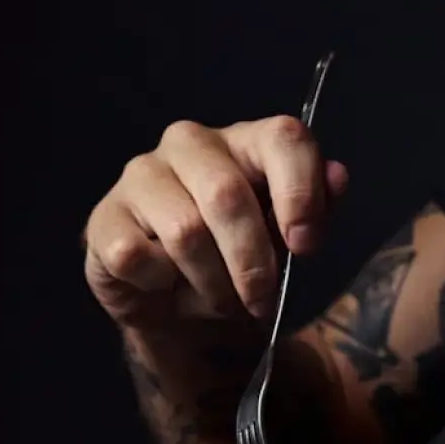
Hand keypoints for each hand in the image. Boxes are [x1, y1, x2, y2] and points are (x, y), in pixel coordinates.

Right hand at [84, 117, 348, 326]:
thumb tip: (339, 176)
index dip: (300, 194)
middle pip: (227, 196)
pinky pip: (137, 256)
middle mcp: (191, 144)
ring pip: (185, 233)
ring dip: (211, 284)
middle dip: (253, 263)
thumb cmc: (241, 260)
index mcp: (248, 141)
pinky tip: (166, 285)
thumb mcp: (287, 239)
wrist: (182, 305)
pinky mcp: (105, 217)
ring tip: (220, 299)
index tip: (305, 247)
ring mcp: (142, 175)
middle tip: (261, 301)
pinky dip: (161, 285)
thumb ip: (316, 208)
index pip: (283, 138)